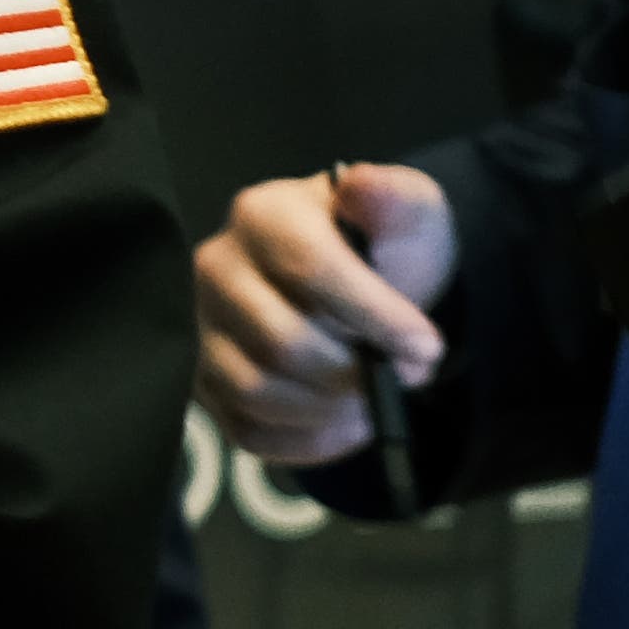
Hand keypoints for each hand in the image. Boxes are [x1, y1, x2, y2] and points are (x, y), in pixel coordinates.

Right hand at [192, 163, 454, 467]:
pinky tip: (347, 424)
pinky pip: (247, 431)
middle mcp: (214, 269)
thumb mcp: (409, 212)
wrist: (362, 288)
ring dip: (333, 410)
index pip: (308, 266)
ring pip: (257, 390)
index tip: (427, 346)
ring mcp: (201, 330)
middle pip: (280, 340)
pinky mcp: (203, 383)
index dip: (373, 314)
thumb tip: (361, 186)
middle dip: (358, 371)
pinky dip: (307, 442)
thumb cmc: (383, 248)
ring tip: (379, 404)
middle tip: (410, 377)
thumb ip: (394, 198)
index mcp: (261, 215)